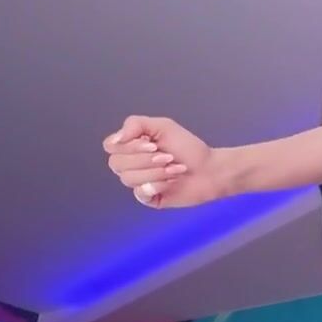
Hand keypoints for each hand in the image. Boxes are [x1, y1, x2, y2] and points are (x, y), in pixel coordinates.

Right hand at [103, 115, 222, 208]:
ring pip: (128, 178)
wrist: (210, 170)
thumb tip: (116, 139)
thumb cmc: (188, 148)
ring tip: (176, 169)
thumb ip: (135, 124)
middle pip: (116, 164)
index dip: (129, 147)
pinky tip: (172, 182)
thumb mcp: (163, 126)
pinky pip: (140, 193)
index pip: (111, 147)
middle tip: (169, 157)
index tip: (153, 145)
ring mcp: (138, 182)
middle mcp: (130, 164)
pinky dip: (158, 185)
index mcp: (131, 146)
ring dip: (156, 172)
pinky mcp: (148, 197)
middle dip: (146, 160)